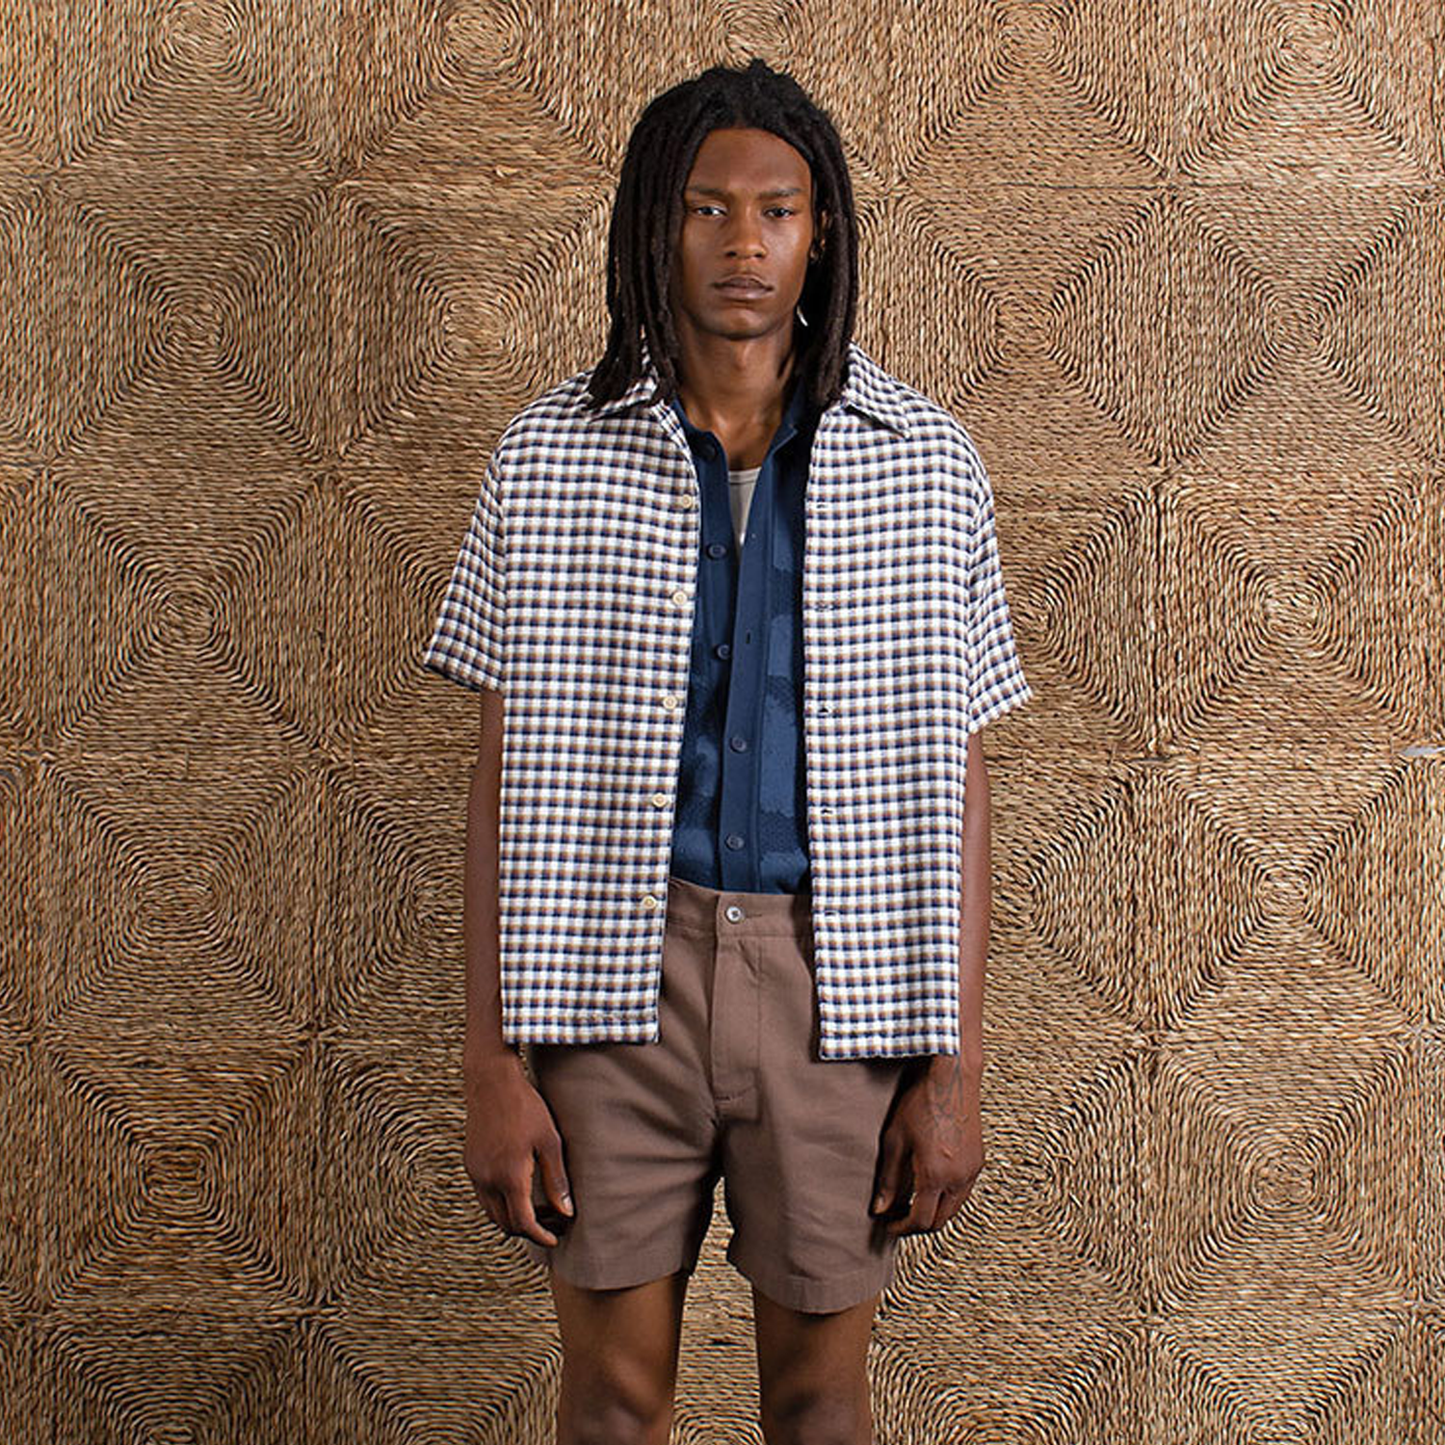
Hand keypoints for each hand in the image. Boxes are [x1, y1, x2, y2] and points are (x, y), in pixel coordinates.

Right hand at [464, 1053, 573, 1246]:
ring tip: (539, 1209)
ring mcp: (475, 1172)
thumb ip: (556, 1180)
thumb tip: (566, 1212)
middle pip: (505, 1223)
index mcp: (509, 1176)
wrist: (492, 1082)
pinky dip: (501, 1203)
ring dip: (513, 1218)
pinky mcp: (470, 1164)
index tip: (555, 1239)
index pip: (523, 1223)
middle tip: (552, 1223)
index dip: (540, 1236)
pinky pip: (484, 1196)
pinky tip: (520, 1190)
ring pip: (492, 1212)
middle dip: (528, 1230)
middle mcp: (487, 1179)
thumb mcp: (550, 1142)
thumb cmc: (526, 1108)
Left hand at [870, 1055, 983, 1236]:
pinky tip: (931, 1185)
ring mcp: (971, 1171)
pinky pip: (963, 1192)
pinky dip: (946, 1198)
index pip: (920, 1220)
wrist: (952, 1078)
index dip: (901, 1228)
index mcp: (935, 1175)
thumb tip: (880, 1208)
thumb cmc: (922, 1102)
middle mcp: (958, 1178)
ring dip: (934, 1213)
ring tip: (912, 1202)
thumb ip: (888, 1178)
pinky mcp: (978, 1161)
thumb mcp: (895, 1140)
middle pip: (939, 1221)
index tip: (888, 1224)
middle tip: (898, 1218)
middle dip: (917, 1225)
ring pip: (954, 1209)